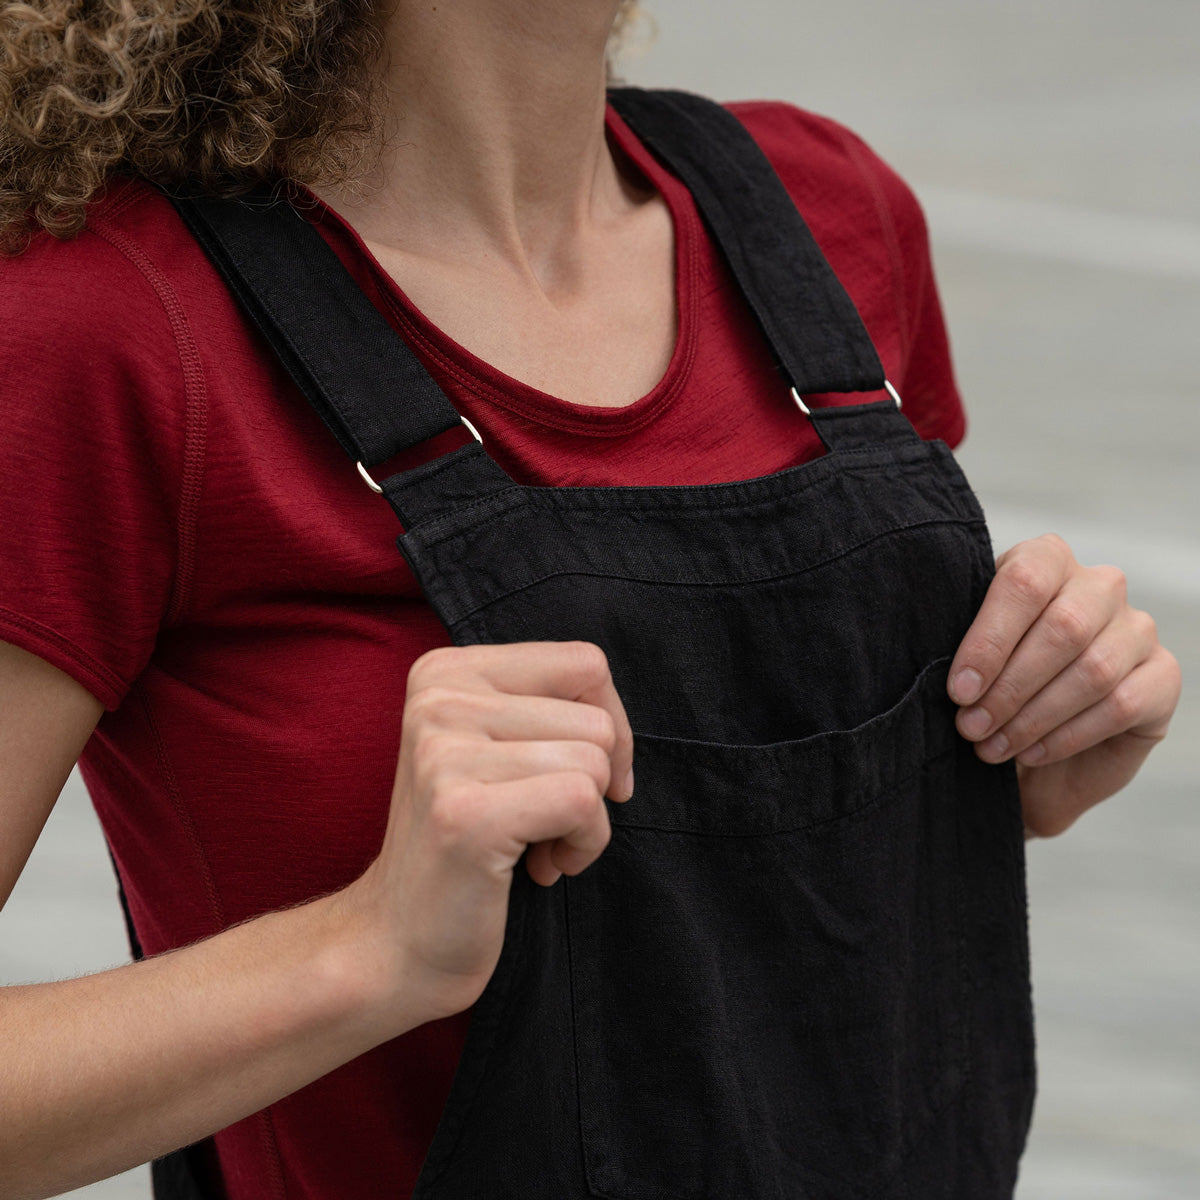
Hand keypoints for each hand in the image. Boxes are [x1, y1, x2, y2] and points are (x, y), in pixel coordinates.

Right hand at [348, 640, 634, 1023]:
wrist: (397, 943)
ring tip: (537, 846)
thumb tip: (615, 712)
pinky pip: (582, 803)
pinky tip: (540, 869)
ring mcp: (445, 754)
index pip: (584, 663)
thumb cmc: (468, 843)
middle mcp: (438, 699)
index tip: (586, 773)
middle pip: (596, 720)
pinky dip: (584, 846)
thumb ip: (545, 707)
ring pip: (594, 762)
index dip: (610, 723)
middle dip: (596, 782)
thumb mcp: (495, 748)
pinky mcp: (465, 813)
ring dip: (588, 820)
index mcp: (446, 672)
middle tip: (545, 823)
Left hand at [947, 534, 1180, 837]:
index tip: (957, 690)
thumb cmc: (994, 687)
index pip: (1024, 580)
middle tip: (969, 726)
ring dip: (1033, 716)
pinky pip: (1121, 704)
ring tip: (992, 746)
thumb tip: (952, 674)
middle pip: (1061, 628)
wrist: (1037, 749)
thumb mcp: (971, 659)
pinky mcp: (1162, 676)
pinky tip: (1032, 752)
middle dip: (1007, 687)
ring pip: (1092, 670)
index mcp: (1046, 561)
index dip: (989, 639)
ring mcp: (1138, 628)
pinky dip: (1068, 735)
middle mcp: (1100, 586)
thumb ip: (962, 647)